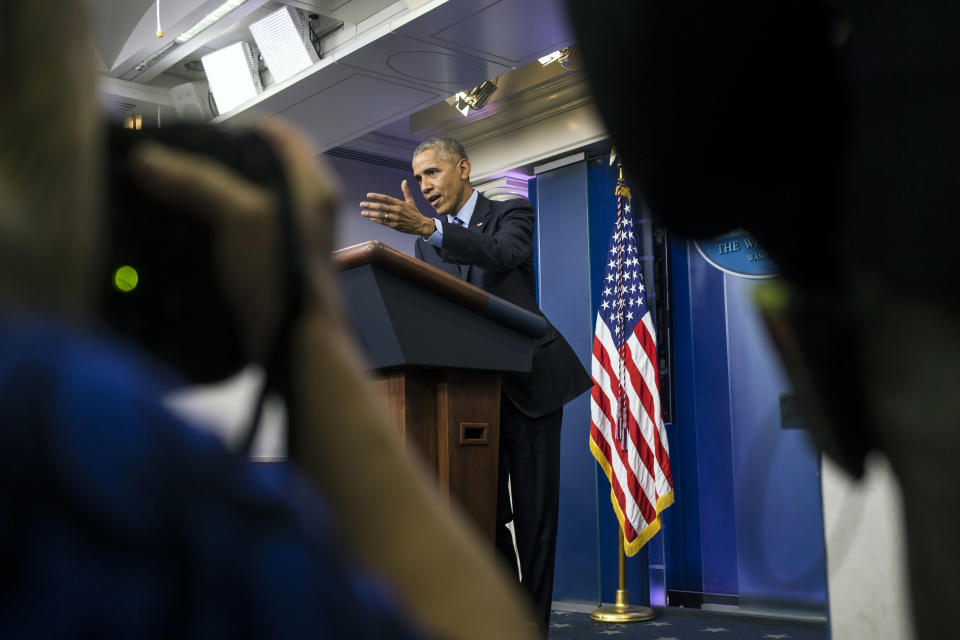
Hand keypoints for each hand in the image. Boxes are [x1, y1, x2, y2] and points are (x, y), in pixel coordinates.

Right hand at [129, 119, 340, 361]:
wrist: (296, 346)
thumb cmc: (278, 273)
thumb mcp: (239, 216)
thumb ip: (197, 180)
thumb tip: (145, 157)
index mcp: (313, 185)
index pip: (280, 135)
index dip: (240, 127)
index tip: (200, 135)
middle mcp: (311, 206)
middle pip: (263, 166)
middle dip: (219, 163)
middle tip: (177, 166)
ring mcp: (297, 238)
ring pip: (253, 200)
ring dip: (216, 196)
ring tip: (174, 195)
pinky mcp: (280, 264)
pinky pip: (247, 232)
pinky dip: (220, 226)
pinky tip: (189, 232)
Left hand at [360, 180, 434, 236]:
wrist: (420, 225)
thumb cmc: (414, 212)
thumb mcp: (411, 201)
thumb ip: (406, 191)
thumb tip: (404, 181)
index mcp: (400, 203)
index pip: (386, 198)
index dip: (376, 196)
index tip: (368, 195)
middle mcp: (397, 210)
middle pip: (381, 207)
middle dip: (370, 205)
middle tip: (361, 204)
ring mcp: (395, 219)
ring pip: (380, 215)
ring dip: (370, 214)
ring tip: (363, 212)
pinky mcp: (395, 226)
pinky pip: (384, 222)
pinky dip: (377, 220)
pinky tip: (371, 218)